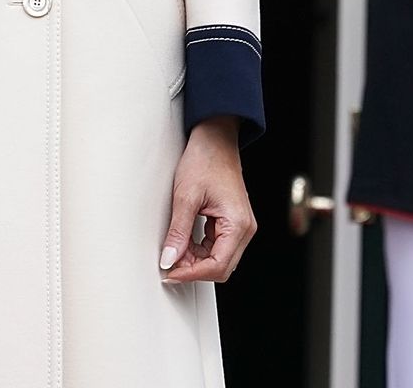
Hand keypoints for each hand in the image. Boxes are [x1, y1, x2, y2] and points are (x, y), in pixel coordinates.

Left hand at [159, 117, 255, 283]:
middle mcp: (244, 229)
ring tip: (173, 252)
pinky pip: (217, 246)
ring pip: (219, 258)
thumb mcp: (186, 196)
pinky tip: (183, 242)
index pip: (218, 265)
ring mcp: (240, 226)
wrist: (214, 138)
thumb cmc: (205, 159)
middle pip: (221, 267)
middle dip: (194, 269)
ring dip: (196, 260)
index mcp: (238, 224)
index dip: (192, 273)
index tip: (170, 272)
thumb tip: (170, 259)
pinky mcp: (232, 222)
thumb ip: (178, 231)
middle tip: (168, 263)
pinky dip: (200, 249)